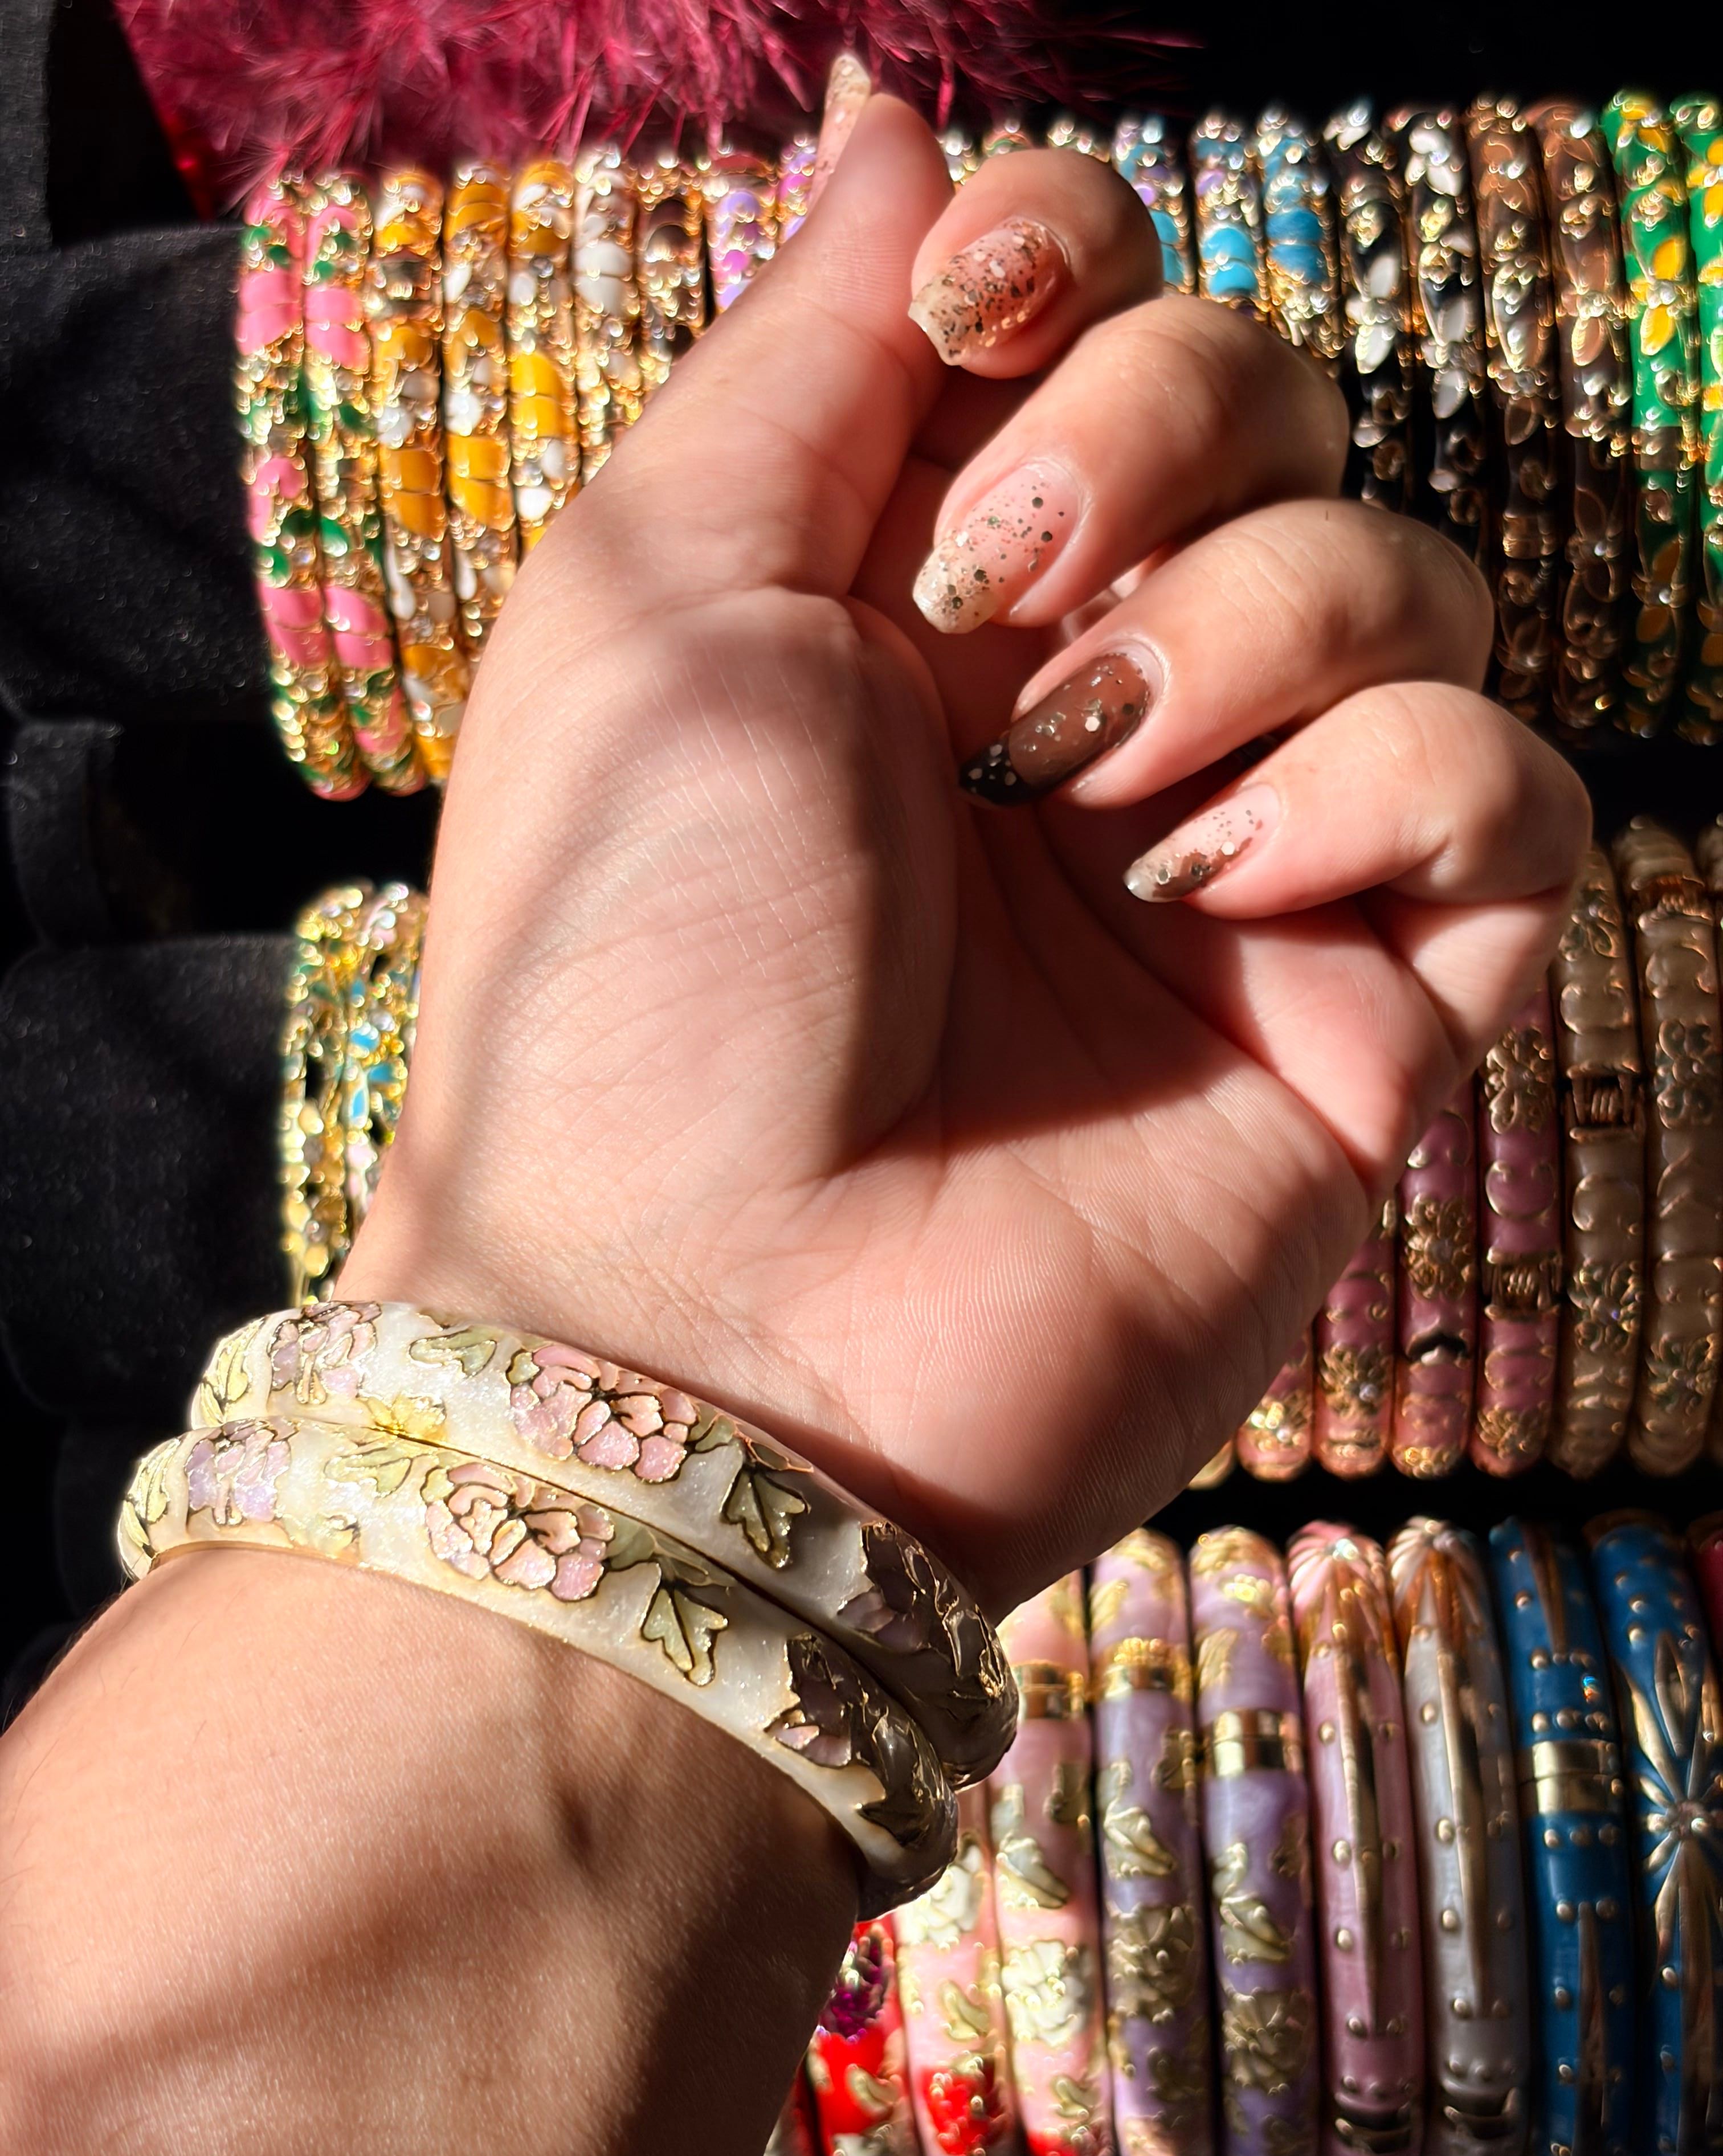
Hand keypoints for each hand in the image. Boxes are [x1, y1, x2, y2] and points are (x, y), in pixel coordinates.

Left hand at [347, 94, 1587, 1611]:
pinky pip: (1508, 788)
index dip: (1084, 269)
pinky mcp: (1363, 1007)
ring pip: (1411, 578)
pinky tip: (1218, 886)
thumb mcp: (664, 588)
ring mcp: (1236, 859)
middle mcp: (1091, 706)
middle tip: (997, 620)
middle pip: (1276, 407)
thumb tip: (905, 118)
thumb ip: (813, 344)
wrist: (710, 1319)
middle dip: (1153, 446)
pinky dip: (1388, 790)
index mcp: (922, 595)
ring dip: (1255, 629)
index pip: (1104, 319)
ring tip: (1087, 787)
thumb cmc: (636, 963)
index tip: (996, 314)